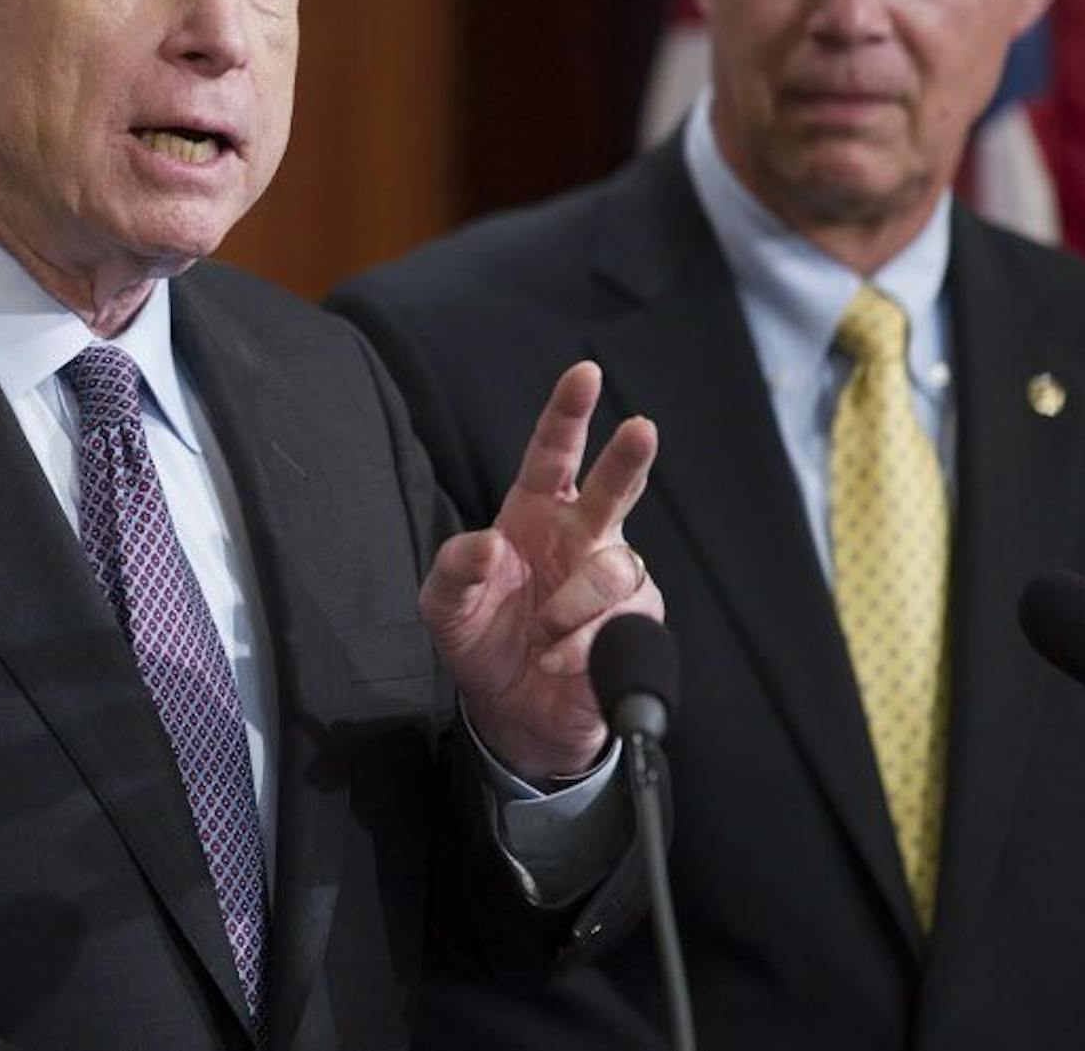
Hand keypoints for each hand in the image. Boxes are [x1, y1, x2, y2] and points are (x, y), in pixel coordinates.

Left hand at [422, 360, 661, 779]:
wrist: (511, 711)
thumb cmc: (481, 637)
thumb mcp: (444, 605)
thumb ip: (455, 568)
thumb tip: (486, 542)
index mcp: (534, 513)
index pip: (552, 453)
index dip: (568, 412)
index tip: (584, 373)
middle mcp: (580, 536)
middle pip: (613, 486)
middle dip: (628, 456)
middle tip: (640, 428)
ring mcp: (612, 580)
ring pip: (615, 568)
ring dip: (572, 605)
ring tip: (541, 634)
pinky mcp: (635, 625)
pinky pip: (619, 625)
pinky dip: (579, 647)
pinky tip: (555, 661)